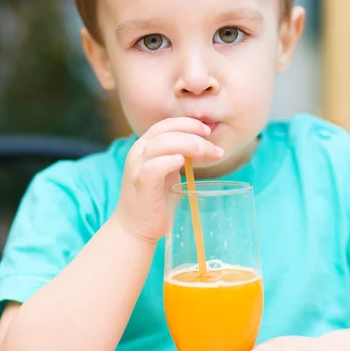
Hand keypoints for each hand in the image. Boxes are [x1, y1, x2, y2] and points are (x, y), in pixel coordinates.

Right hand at [114, 117, 223, 242]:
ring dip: (187, 144)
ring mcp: (137, 167)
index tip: (207, 131)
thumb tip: (205, 144)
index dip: (188, 123)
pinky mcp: (141, 184)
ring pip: (161, 144)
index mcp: (145, 146)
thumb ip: (180, 155)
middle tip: (213, 146)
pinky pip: (153, 167)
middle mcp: (138, 152)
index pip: (166, 124)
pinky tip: (182, 162)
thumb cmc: (156, 200)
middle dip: (193, 132)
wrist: (136, 228)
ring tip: (205, 152)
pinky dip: (168, 161)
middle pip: (166, 130)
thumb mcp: (170, 171)